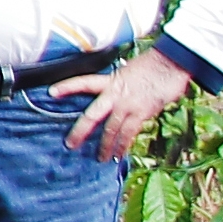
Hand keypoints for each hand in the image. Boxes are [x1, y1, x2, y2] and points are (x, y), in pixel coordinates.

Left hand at [66, 48, 194, 159]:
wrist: (171, 63)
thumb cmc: (153, 65)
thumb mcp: (131, 70)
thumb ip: (121, 83)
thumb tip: (117, 92)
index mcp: (111, 81)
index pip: (84, 82)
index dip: (67, 87)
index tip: (51, 92)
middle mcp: (115, 93)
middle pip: (92, 115)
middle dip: (80, 131)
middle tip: (70, 144)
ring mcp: (128, 104)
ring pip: (110, 129)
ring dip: (105, 146)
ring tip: (100, 158)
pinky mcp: (141, 113)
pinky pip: (129, 133)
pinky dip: (123, 146)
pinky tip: (119, 155)